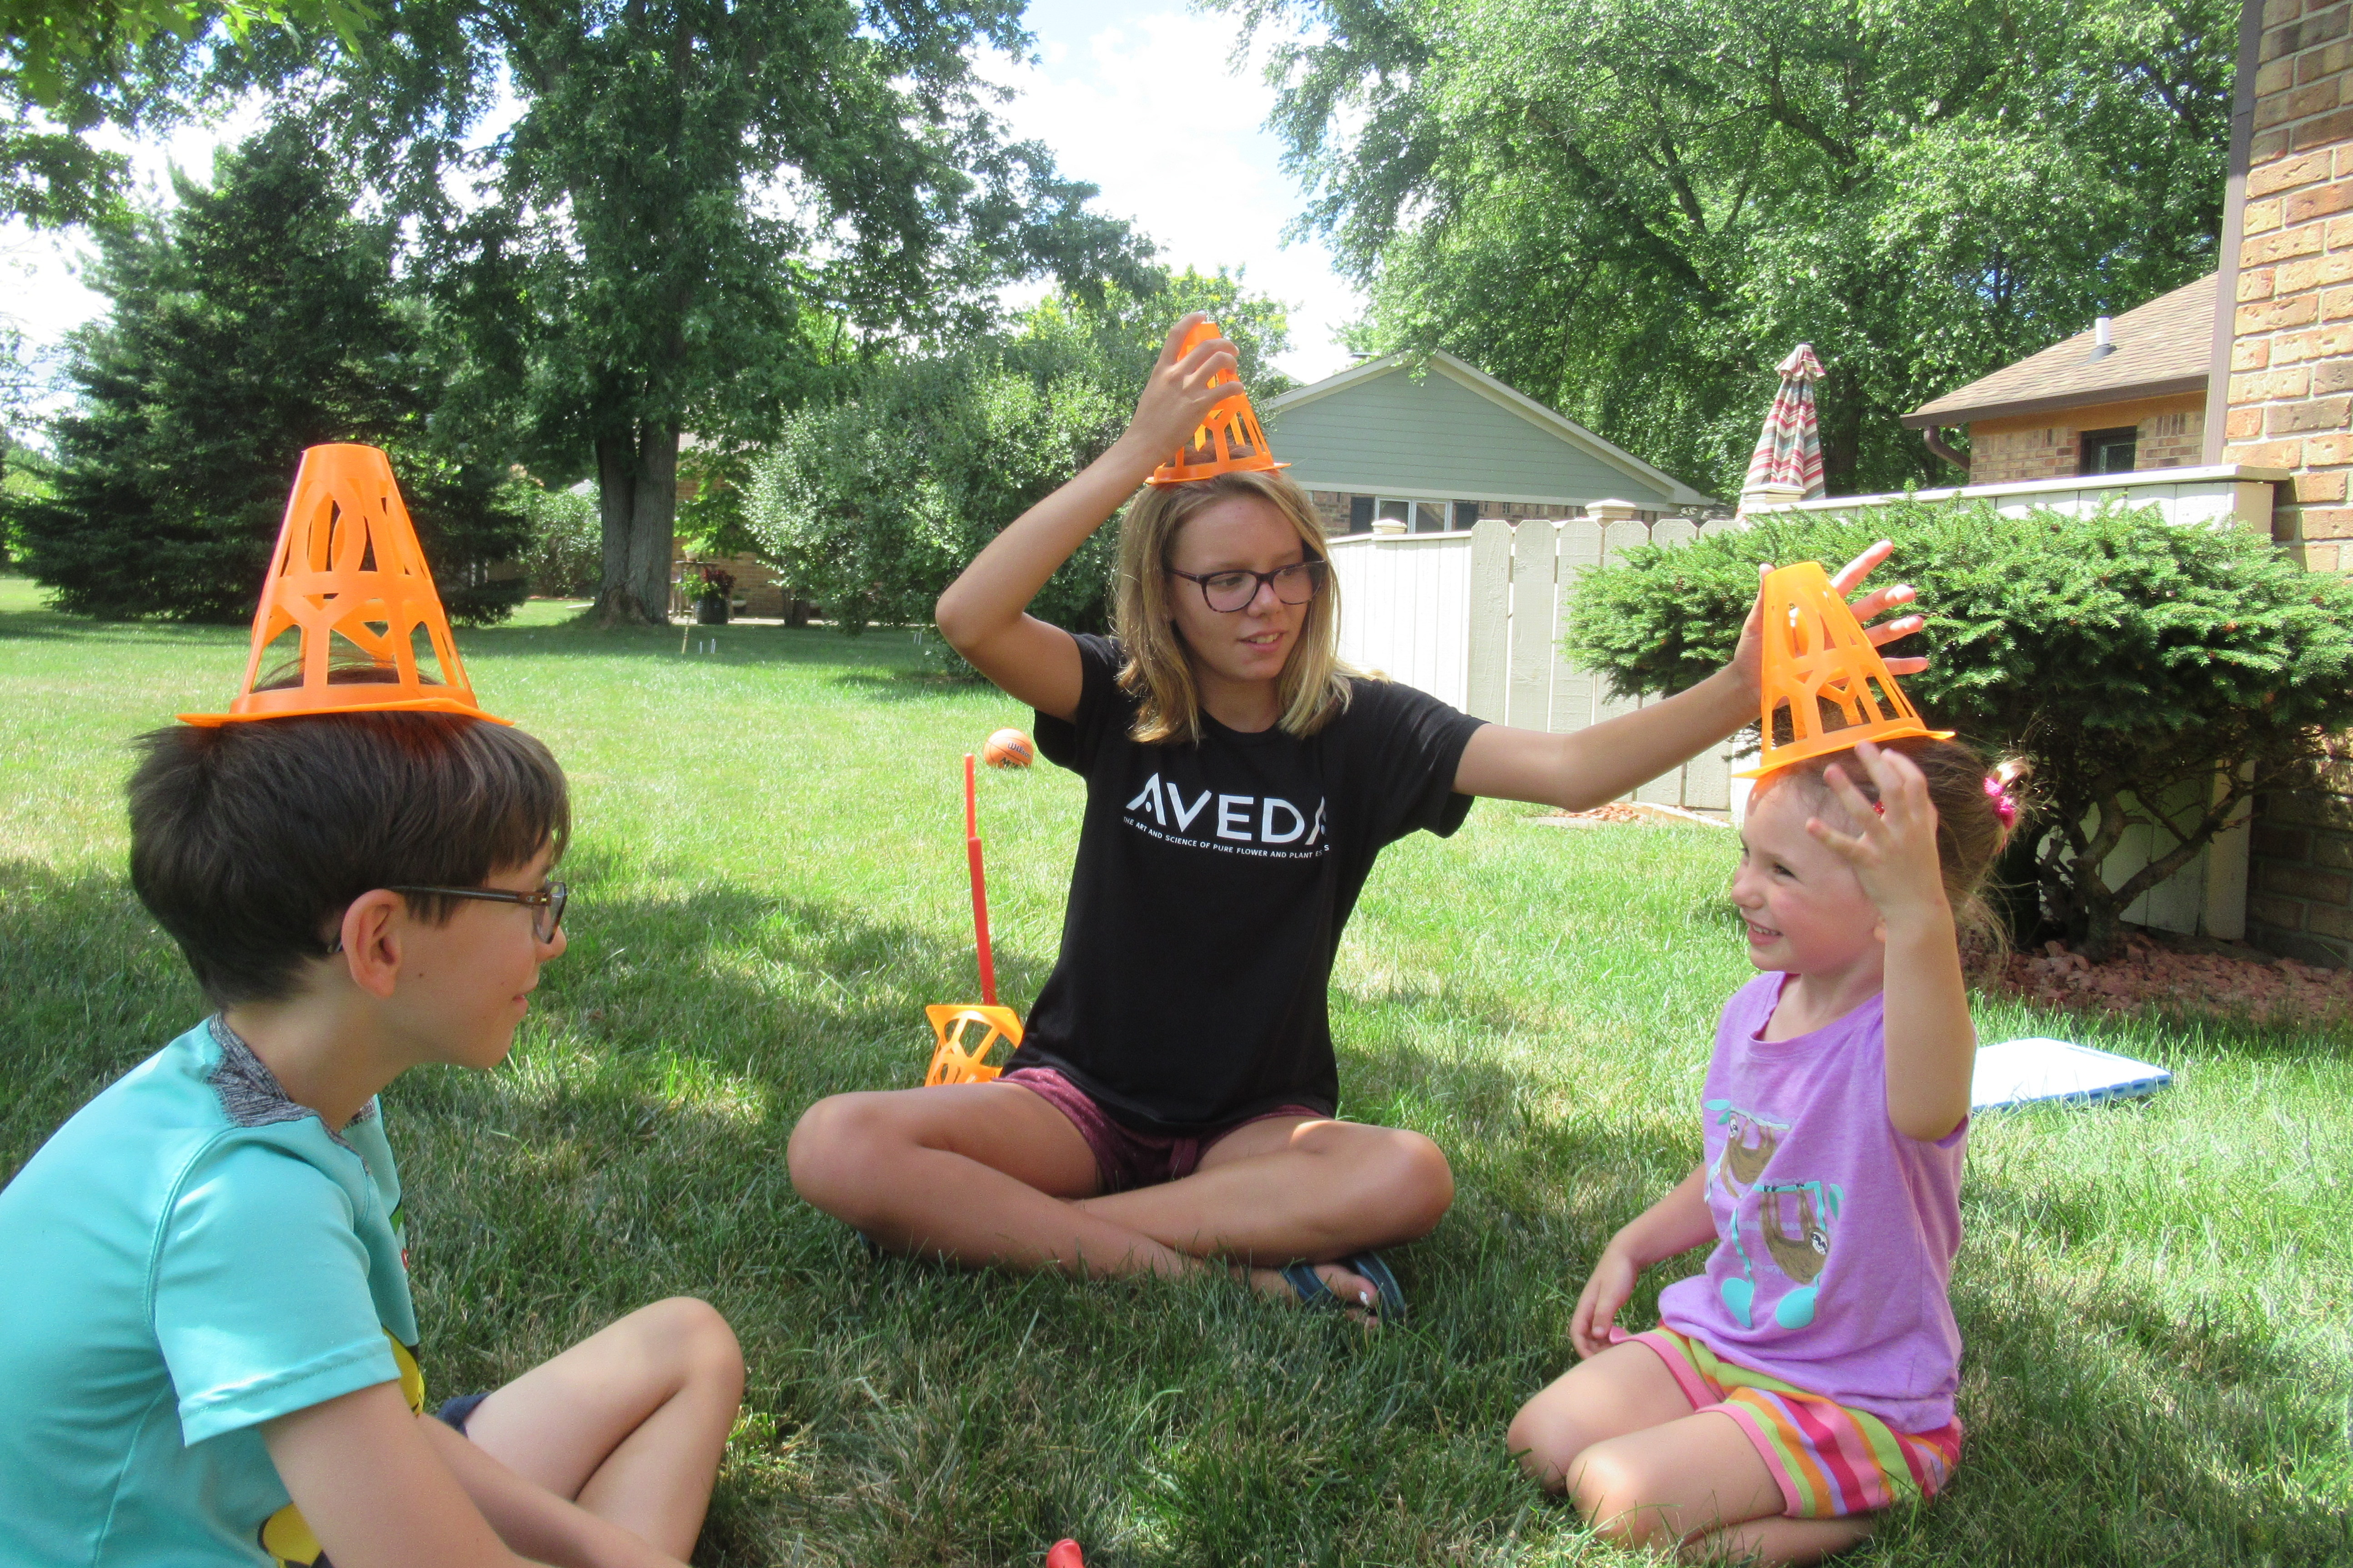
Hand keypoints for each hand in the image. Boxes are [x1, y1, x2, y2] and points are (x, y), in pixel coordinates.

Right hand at [1119, 313, 1243, 463]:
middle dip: (1224, 344)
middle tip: (1232, 350)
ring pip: (1219, 361)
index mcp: (1162, 369)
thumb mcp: (1153, 391)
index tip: (1202, 315)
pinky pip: (1227, 388)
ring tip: (1234, 369)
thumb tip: (1182, 373)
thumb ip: (1167, 379)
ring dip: (1232, 362)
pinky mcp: (1200, 404)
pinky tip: (1238, 389)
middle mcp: (1176, 373)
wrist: (1145, 442)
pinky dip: (1236, 386)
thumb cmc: (1147, 422)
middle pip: (1206, 345)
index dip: (1191, 320)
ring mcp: (1189, 388)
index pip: (1176, 334)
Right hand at [1569, 1241, 1640, 1359]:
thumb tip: (1596, 1336)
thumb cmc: (1617, 1273)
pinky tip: (1622, 1340)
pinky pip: (1604, 1327)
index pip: (1576, 1332)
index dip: (1582, 1348)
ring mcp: (1597, 1309)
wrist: (1626, 1254)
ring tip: (1618, 1352)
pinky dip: (1610, 1336)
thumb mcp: (1611, 1295)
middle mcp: (1588, 1310)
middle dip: (1595, 1350)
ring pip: (1595, 1333)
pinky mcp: (1607, 1308)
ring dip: (1603, 1344)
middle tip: (1611, 1360)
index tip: (1594, 1362)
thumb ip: (1603, 1315)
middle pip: (1585, 1336)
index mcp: (1585, 1306)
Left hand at [1727, 539, 1927, 689]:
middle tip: (1908, 591)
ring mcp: (1845, 648)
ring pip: (1877, 634)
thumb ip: (1766, 596)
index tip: (1887, 545)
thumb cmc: (1755, 650)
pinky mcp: (1848, 671)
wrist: (1753, 685)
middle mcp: (1837, 626)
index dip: (1866, 563)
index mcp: (1819, 609)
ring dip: (1899, 627)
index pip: (1847, 580)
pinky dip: (1900, 667)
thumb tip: (1765, 566)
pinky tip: (1922, 663)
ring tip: (1917, 622)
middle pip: (1868, 606)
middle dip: (1889, 597)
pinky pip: (1878, 668)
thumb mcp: (1759, 622)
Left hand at [1806, 739, 1951, 926]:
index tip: (1886, 752)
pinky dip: (1827, 835)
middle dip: (1876, 765)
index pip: (1916, 784)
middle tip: (1859, 744)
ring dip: (1846, 790)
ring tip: (1831, 770)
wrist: (1919, 909)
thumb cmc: (1920, 872)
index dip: (1901, 765)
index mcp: (1920, 823)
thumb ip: (1923, 814)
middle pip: (1892, 789)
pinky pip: (1845, 846)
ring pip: (1865, 813)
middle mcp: (1905, 830)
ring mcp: (1887, 847)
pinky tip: (1810, 823)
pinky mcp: (1868, 864)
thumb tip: (1918, 789)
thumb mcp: (1928, 839)